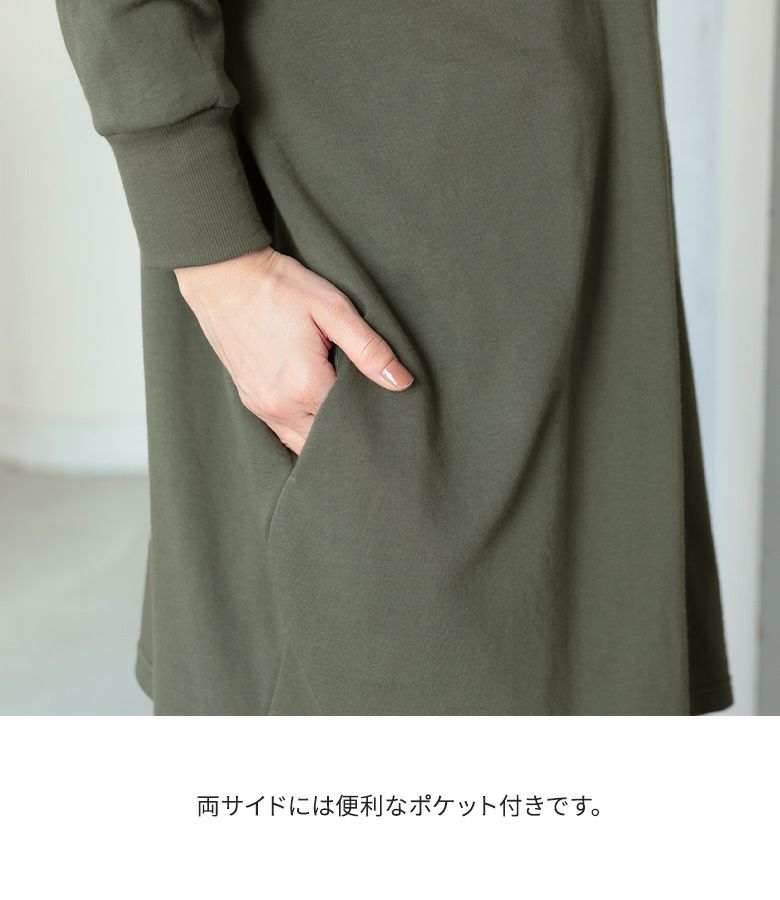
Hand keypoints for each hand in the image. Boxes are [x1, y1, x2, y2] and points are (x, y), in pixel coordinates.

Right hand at [173, 246, 413, 454]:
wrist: (223, 275)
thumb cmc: (280, 287)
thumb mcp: (333, 309)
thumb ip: (369, 350)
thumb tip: (402, 383)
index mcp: (306, 387)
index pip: (350, 424)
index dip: (371, 419)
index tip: (387, 412)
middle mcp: (280, 407)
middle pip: (325, 441)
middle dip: (348, 434)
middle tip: (371, 417)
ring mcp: (261, 407)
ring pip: (301, 443)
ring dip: (323, 436)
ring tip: (345, 416)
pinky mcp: (249, 400)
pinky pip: (282, 431)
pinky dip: (302, 428)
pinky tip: (317, 411)